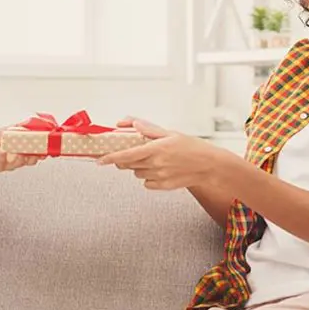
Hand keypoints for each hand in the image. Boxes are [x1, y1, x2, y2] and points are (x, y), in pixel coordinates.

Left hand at [0, 127, 44, 172]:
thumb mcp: (9, 130)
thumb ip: (19, 127)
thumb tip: (29, 121)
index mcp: (23, 151)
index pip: (36, 154)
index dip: (42, 152)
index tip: (45, 149)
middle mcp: (18, 159)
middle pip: (30, 161)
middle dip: (34, 156)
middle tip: (35, 151)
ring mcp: (9, 164)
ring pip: (18, 163)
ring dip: (20, 157)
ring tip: (19, 150)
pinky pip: (2, 163)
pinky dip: (3, 156)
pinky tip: (3, 151)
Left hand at [98, 118, 219, 189]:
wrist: (208, 166)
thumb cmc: (191, 147)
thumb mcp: (170, 133)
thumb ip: (148, 129)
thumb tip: (131, 124)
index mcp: (156, 148)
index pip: (126, 155)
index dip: (110, 158)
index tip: (100, 160)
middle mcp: (156, 164)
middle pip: (128, 165)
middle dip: (125, 159)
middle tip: (132, 153)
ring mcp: (159, 176)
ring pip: (137, 174)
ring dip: (138, 167)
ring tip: (153, 160)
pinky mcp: (163, 186)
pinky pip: (146, 183)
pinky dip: (148, 177)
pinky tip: (160, 170)